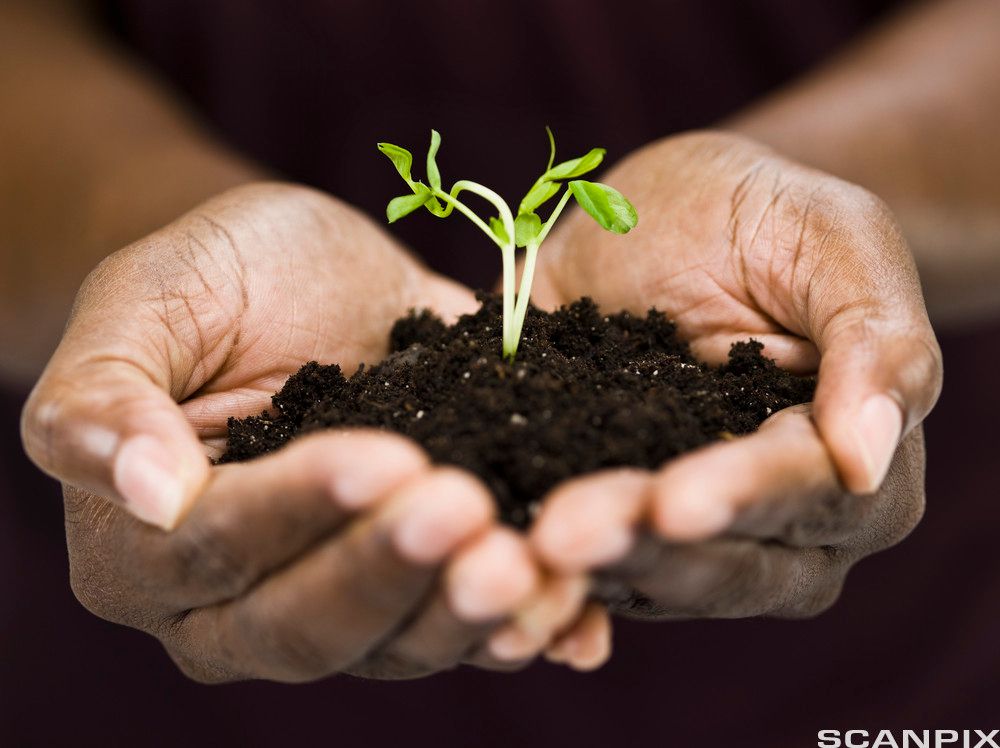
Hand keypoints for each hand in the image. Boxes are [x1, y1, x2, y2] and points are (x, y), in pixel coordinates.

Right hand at [22, 183, 600, 678]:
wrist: (300, 277)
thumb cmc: (211, 280)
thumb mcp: (142, 300)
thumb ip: (103, 393)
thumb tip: (140, 493)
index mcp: (148, 545)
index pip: (216, 548)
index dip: (296, 511)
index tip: (381, 459)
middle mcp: (238, 599)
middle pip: (307, 622)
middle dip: (390, 569)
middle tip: (465, 511)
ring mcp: (339, 593)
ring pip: (394, 642)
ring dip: (463, 612)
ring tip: (527, 563)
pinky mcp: (418, 574)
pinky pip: (463, 620)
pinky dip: (522, 626)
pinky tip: (575, 619)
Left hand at [527, 131, 941, 618]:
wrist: (668, 213)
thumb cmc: (767, 216)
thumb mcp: (834, 240)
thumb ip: (874, 342)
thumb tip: (868, 464)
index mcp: (848, 462)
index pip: (806, 492)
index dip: (745, 498)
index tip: (679, 503)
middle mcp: (774, 519)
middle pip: (725, 560)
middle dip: (649, 549)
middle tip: (569, 534)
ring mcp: (684, 522)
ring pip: (650, 571)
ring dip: (591, 566)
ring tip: (535, 541)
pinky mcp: (607, 506)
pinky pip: (586, 560)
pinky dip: (549, 580)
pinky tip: (506, 566)